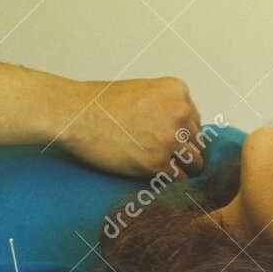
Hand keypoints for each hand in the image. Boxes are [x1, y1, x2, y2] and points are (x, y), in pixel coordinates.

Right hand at [60, 78, 204, 179]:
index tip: (163, 139)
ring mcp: (170, 139)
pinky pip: (178, 178)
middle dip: (181, 149)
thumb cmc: (99, 103)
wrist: (75, 114)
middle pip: (197, 141)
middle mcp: (180, 112)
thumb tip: (182, 132)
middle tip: (159, 154)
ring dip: (179, 167)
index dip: (180, 133)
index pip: (195, 120)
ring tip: (157, 166)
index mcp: (177, 91)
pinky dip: (168, 180)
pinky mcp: (156, 162)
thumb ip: (165, 107)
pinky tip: (151, 175)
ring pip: (193, 162)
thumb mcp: (142, 91)